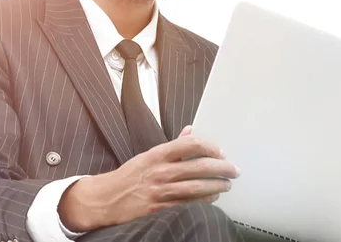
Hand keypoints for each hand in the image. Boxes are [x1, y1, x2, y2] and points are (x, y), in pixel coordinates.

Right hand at [58, 126, 239, 231]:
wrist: (106, 199)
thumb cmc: (129, 176)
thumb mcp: (148, 155)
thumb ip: (172, 145)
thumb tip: (191, 131)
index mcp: (157, 155)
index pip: (190, 145)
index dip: (210, 147)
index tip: (221, 151)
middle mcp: (160, 172)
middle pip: (198, 167)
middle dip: (221, 168)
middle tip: (233, 169)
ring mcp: (161, 192)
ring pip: (197, 187)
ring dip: (217, 185)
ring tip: (227, 183)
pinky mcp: (161, 210)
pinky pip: (189, 205)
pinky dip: (204, 201)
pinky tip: (213, 197)